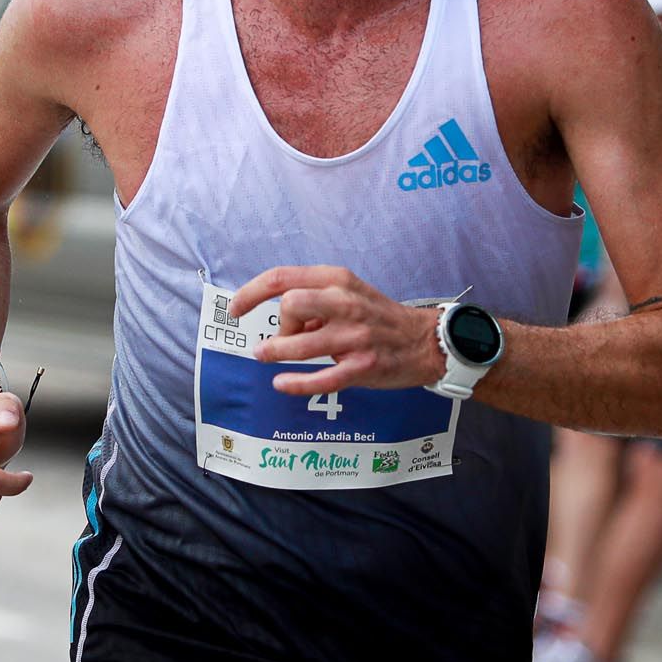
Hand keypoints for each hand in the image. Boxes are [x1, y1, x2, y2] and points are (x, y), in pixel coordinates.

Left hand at [227, 265, 442, 396]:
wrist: (425, 341)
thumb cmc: (379, 316)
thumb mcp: (349, 292)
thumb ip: (315, 299)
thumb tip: (283, 318)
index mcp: (338, 280)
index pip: (283, 277)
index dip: (251, 293)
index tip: (236, 308)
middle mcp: (346, 304)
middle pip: (289, 305)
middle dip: (278, 323)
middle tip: (283, 335)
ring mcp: (355, 337)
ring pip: (299, 345)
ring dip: (275, 352)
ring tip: (267, 355)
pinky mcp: (362, 367)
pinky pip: (321, 379)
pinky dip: (295, 383)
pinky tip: (282, 383)